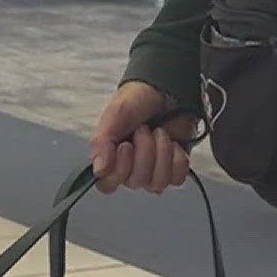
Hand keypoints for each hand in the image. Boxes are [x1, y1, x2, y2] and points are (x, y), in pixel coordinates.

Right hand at [89, 80, 192, 194]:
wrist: (164, 91)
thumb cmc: (136, 103)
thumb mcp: (113, 117)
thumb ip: (101, 144)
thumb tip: (99, 171)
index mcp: (110, 160)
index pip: (107, 185)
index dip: (119, 170)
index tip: (126, 145)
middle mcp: (130, 170)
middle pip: (136, 181)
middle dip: (145, 152)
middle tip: (144, 130)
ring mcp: (153, 173)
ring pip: (157, 182)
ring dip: (162, 153)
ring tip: (159, 132)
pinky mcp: (174, 170)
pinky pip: (177, 178)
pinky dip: (177, 158)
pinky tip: (174, 143)